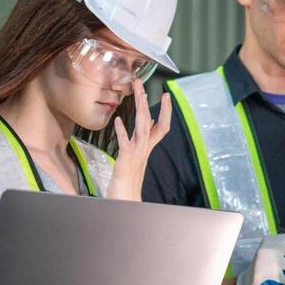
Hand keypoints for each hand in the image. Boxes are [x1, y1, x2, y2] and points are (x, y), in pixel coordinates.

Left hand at [107, 82, 171, 200]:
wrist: (126, 201)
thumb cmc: (128, 180)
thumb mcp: (135, 156)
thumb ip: (141, 139)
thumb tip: (146, 122)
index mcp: (146, 148)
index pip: (161, 126)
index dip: (166, 111)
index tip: (166, 95)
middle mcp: (144, 149)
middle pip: (150, 121)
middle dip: (145, 101)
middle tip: (141, 83)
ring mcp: (136, 155)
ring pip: (142, 128)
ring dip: (140, 110)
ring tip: (138, 94)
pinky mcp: (126, 162)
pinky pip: (125, 144)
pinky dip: (122, 132)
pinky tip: (117, 121)